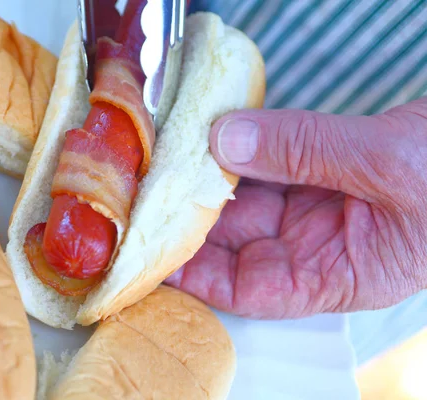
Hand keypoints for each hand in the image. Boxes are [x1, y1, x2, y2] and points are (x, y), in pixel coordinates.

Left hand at [166, 98, 426, 318]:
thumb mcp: (389, 164)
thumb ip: (304, 150)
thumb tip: (224, 141)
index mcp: (341, 273)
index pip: (252, 288)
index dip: (199, 276)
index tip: (154, 254)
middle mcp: (323, 242)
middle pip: (239, 239)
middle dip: (195, 218)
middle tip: (149, 194)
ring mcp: (320, 200)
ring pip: (248, 194)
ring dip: (211, 176)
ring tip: (168, 160)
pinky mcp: (320, 163)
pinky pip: (268, 158)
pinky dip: (239, 145)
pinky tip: (209, 134)